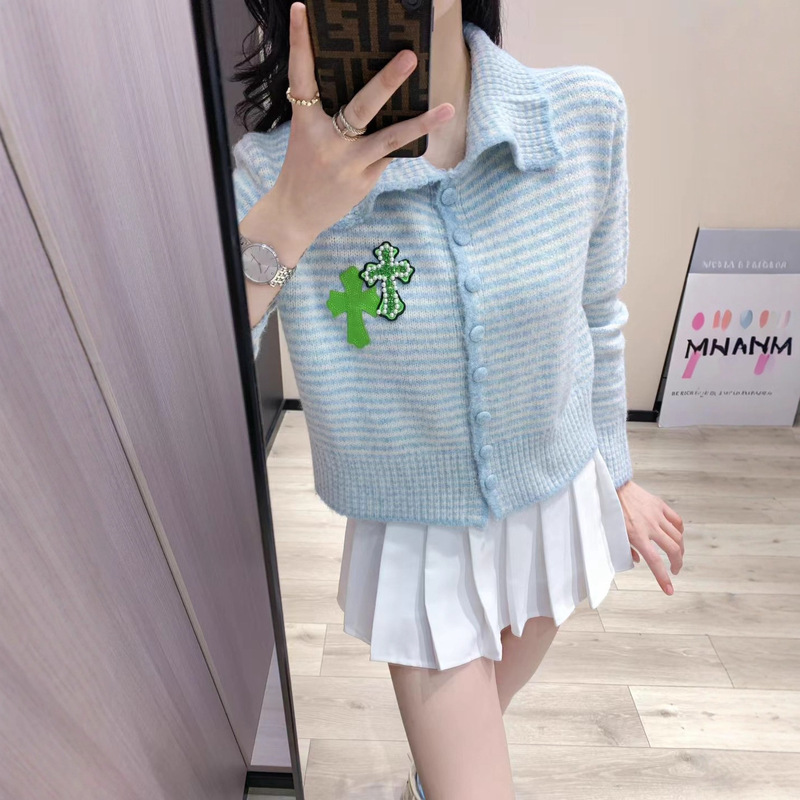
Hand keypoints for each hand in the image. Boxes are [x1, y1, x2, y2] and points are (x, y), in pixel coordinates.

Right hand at [257, 1, 454, 241]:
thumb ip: (328, 113)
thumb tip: (371, 89)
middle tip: (410, 56)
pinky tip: (433, 127)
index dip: (300, 42)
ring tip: (447, 108)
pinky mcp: (364, 180)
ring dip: (420, 123)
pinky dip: (409, 140)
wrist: (295, 214)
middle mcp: (327, 141)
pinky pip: (391, 155)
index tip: (301, 10)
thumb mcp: (306, 136)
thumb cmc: (303, 168)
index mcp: (306, 123)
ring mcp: (348, 163)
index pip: (301, 76)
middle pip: (361, 106)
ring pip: (389, 138)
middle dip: (387, 81)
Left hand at [616, 480, 683, 595]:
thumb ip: (626, 549)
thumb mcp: (613, 534)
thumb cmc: (608, 510)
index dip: (663, 578)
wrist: (611, 485)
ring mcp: (657, 515)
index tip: (669, 590)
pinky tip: (677, 535)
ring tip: (677, 554)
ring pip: (677, 536)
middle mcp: (650, 526)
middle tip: (675, 569)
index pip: (655, 562)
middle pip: (673, 550)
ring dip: (680, 548)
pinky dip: (679, 530)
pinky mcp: (659, 505)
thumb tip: (638, 561)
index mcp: (637, 536)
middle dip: (677, 563)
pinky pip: (676, 520)